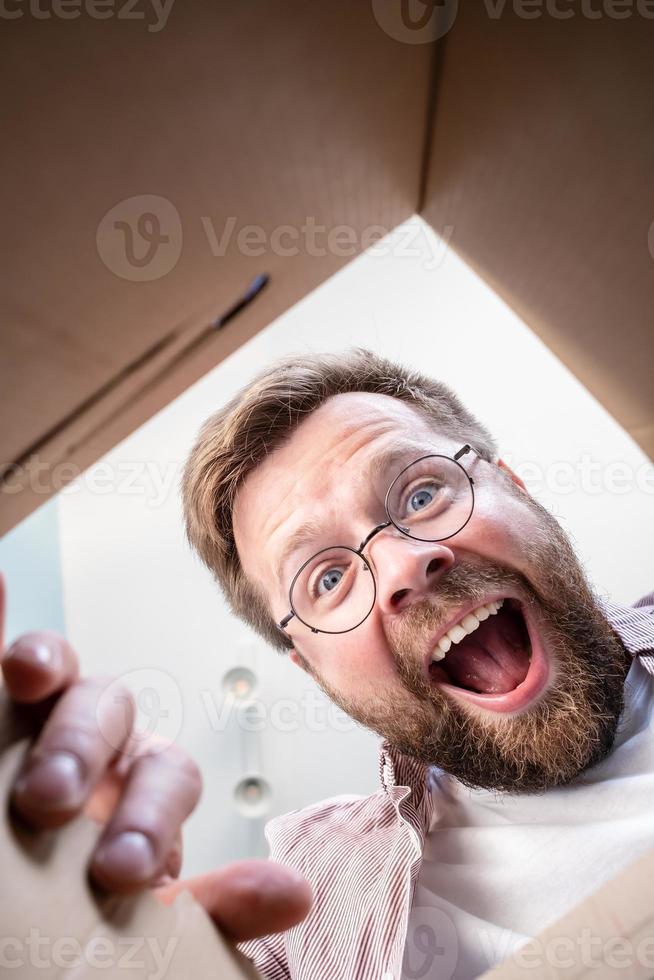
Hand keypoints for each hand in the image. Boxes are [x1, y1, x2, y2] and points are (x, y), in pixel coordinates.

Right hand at [0, 573, 311, 941]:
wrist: (35, 920)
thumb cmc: (95, 903)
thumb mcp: (145, 917)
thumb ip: (209, 905)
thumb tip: (293, 893)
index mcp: (144, 789)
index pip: (166, 775)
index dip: (151, 814)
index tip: (124, 870)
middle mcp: (101, 745)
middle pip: (112, 710)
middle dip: (86, 747)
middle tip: (51, 802)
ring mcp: (46, 723)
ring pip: (61, 675)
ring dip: (47, 670)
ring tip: (24, 693)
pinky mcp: (2, 716)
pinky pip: (6, 672)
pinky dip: (13, 640)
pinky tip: (3, 604)